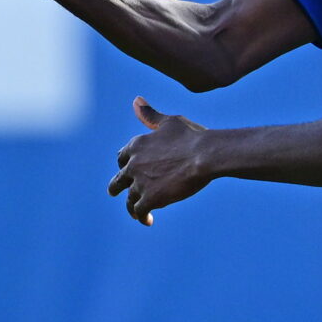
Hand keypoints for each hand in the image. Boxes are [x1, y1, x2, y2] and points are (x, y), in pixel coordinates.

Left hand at [107, 99, 211, 225]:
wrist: (205, 155)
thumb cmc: (192, 136)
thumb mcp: (169, 121)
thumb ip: (150, 115)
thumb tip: (135, 100)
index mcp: (136, 145)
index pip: (121, 158)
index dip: (124, 165)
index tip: (128, 170)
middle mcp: (133, 164)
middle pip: (118, 181)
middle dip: (117, 187)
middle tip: (116, 192)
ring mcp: (140, 182)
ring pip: (128, 200)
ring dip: (132, 208)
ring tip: (138, 214)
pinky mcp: (150, 198)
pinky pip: (140, 211)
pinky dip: (142, 217)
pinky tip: (148, 220)